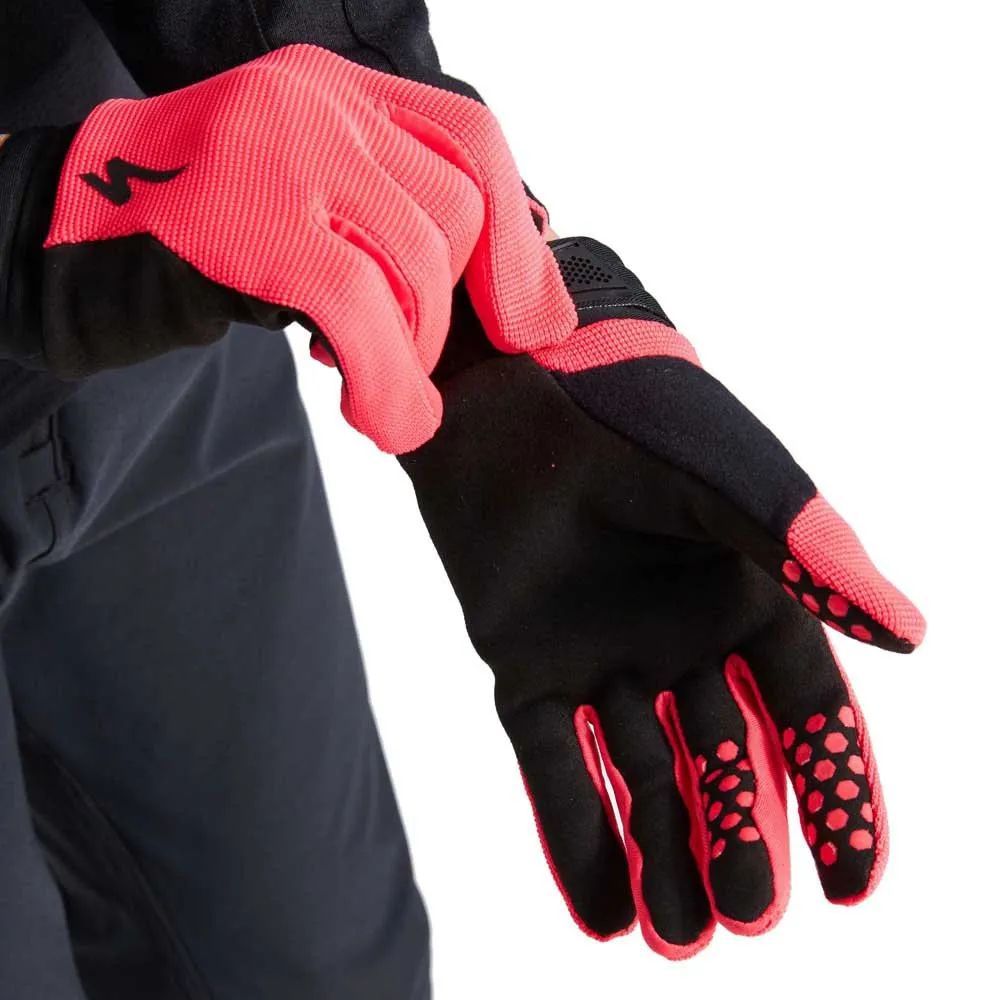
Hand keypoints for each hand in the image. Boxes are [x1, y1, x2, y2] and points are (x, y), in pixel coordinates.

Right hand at [3, 46, 573, 451]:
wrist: (61, 245)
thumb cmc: (202, 240)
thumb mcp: (308, 205)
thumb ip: (393, 220)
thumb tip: (514, 280)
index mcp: (342, 90)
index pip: (474, 140)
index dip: (517, 241)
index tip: (530, 320)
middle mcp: (318, 100)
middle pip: (457, 206)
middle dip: (458, 310)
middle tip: (420, 362)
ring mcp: (279, 148)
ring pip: (417, 261)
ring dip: (414, 353)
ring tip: (377, 388)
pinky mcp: (248, 218)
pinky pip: (361, 309)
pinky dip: (389, 383)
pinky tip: (381, 420)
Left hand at [401, 238, 923, 957]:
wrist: (504, 393)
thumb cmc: (623, 417)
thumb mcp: (721, 483)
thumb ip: (804, 551)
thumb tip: (912, 636)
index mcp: (744, 596)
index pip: (805, 714)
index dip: (834, 796)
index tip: (853, 886)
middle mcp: (678, 636)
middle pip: (723, 759)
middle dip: (737, 837)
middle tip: (747, 918)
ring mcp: (600, 656)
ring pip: (640, 774)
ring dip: (659, 852)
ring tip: (678, 937)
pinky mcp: (524, 665)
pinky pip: (551, 761)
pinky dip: (574, 829)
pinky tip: (599, 908)